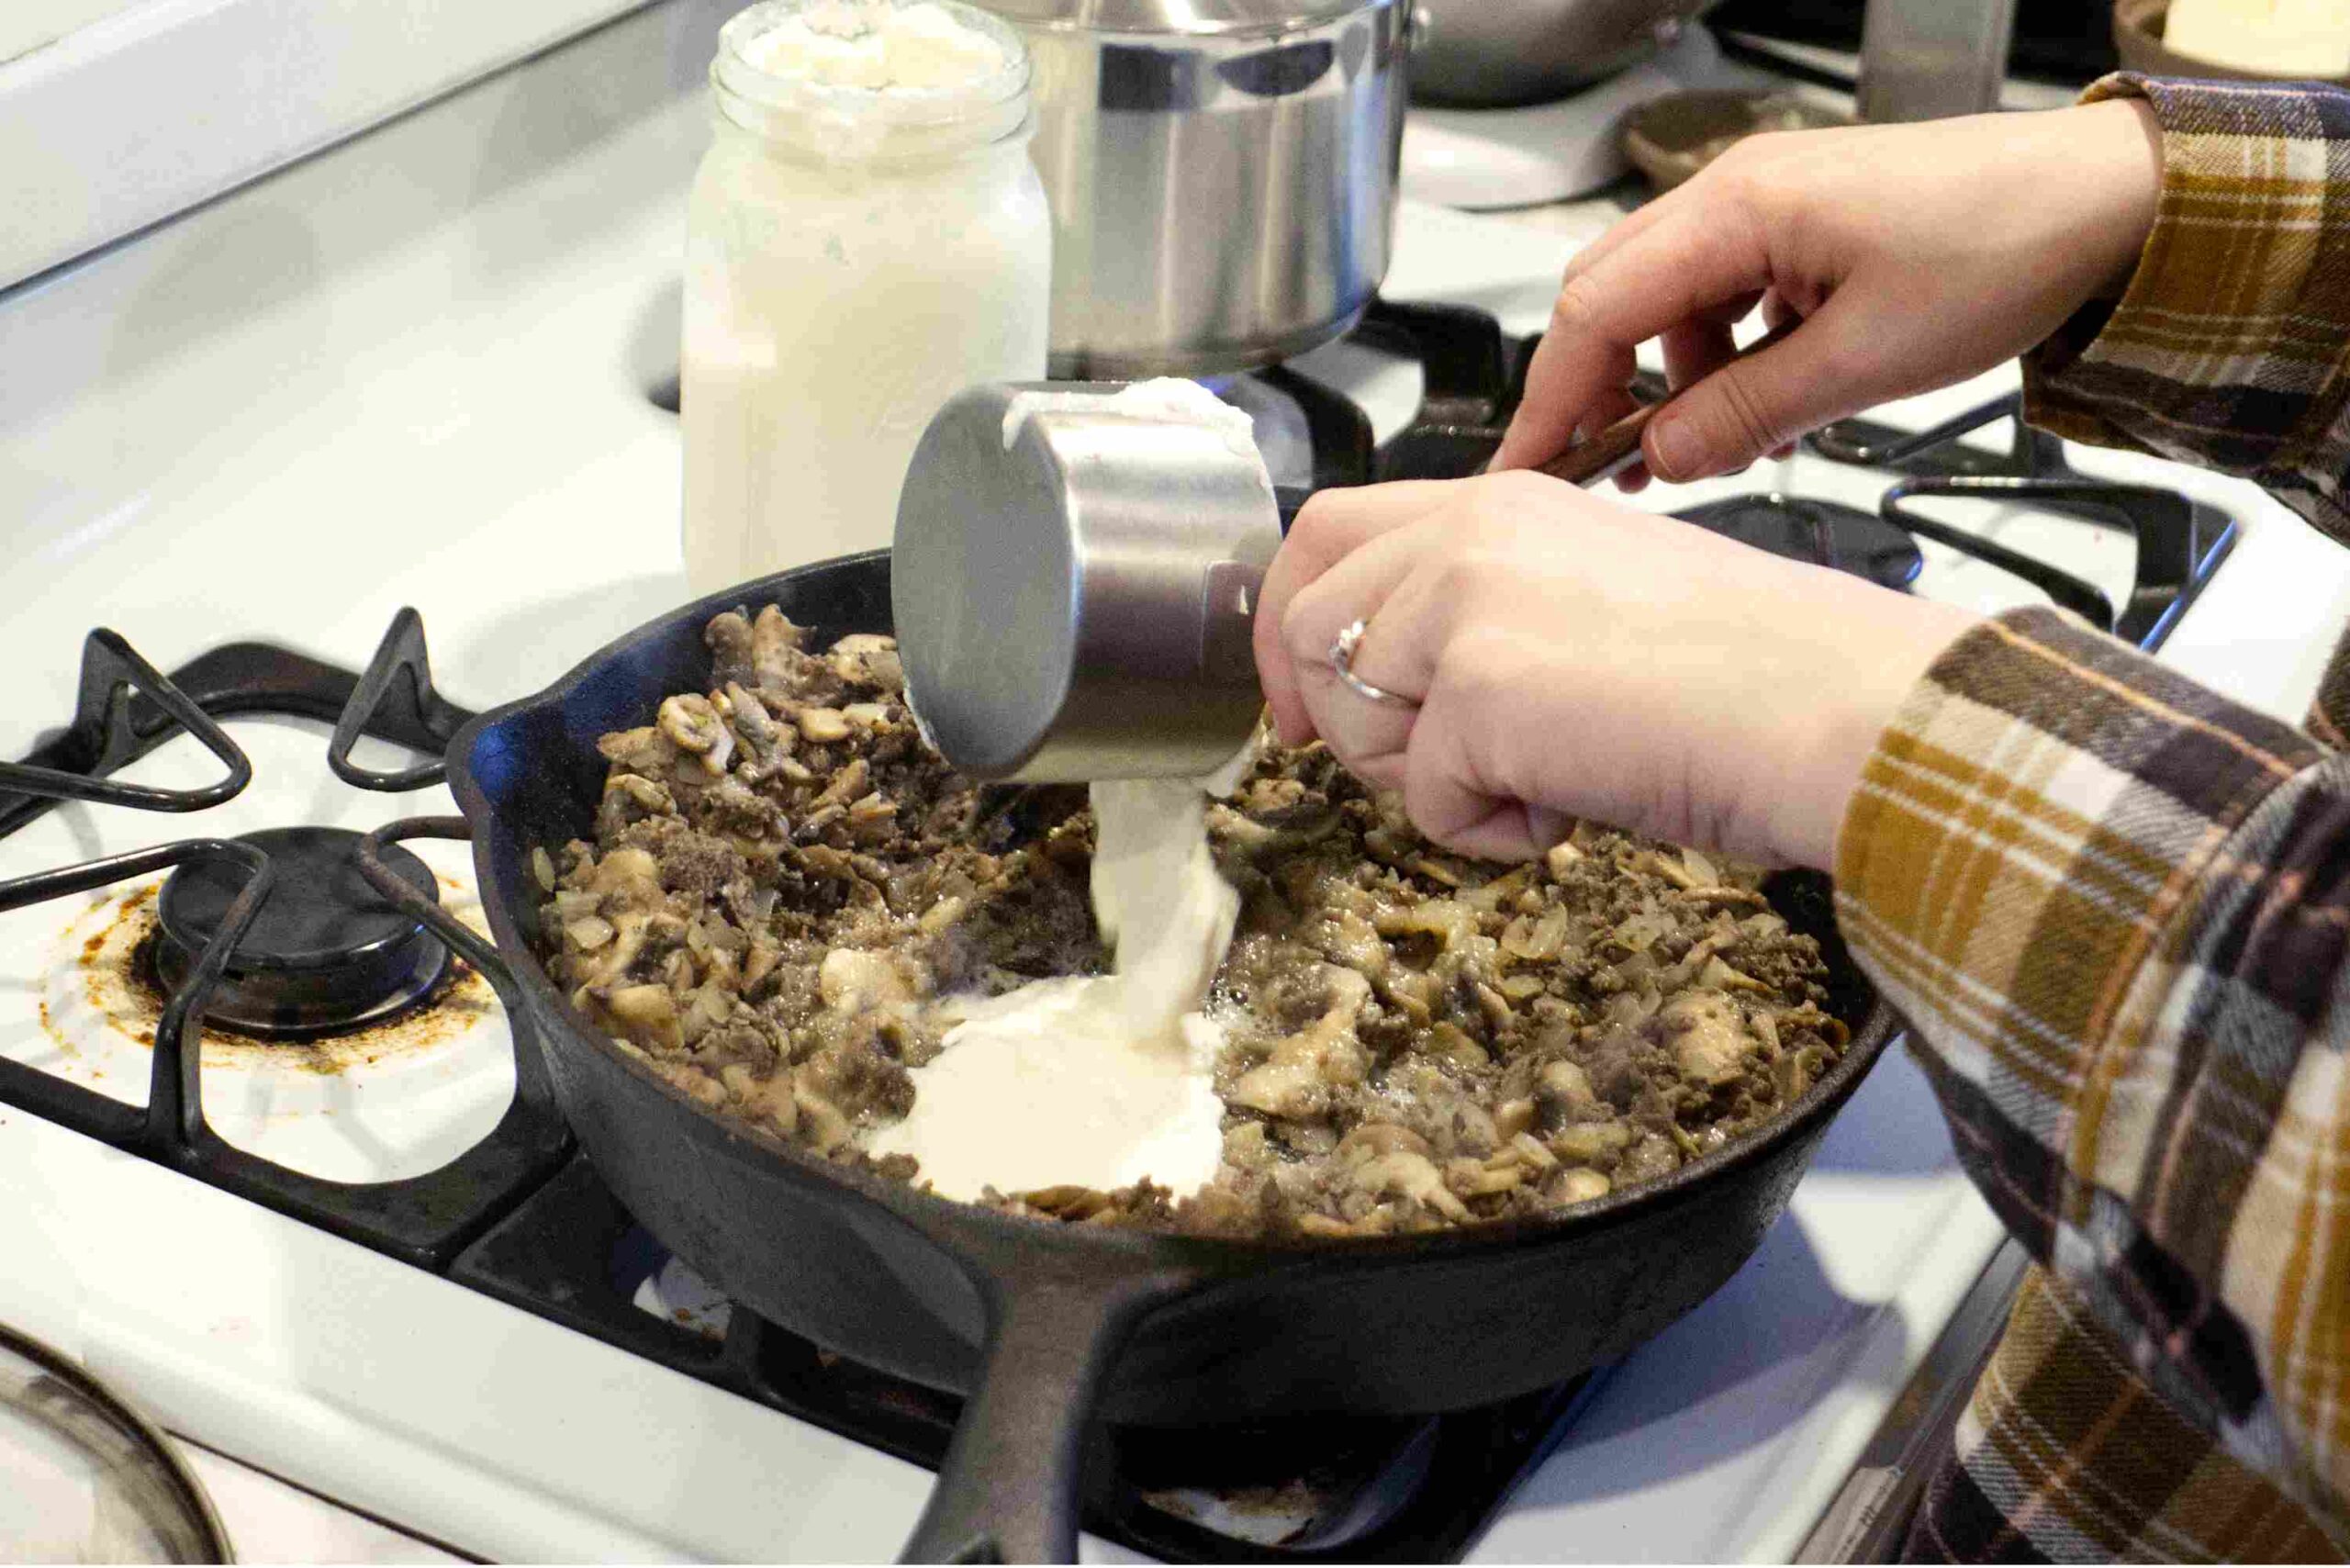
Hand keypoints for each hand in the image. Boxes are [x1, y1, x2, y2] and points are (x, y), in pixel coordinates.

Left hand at [1252, 472, 1981, 868]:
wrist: (1833, 707)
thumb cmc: (1749, 672)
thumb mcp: (1589, 598)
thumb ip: (1481, 608)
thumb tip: (1386, 678)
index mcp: (1500, 501)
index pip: (1325, 530)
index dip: (1289, 627)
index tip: (1304, 705)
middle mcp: (1470, 533)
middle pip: (1307, 626)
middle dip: (1350, 723)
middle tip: (1437, 771)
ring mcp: (1466, 603)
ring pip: (1349, 716)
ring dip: (1428, 779)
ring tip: (1543, 773)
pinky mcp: (1480, 688)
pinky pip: (1422, 799)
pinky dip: (1490, 832)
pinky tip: (1573, 805)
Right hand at [1492, 99, 2161, 484]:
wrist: (2108, 202)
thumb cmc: (2006, 248)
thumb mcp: (1863, 362)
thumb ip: (1743, 414)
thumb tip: (1660, 458)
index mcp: (1736, 209)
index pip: (1592, 310)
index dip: (1550, 400)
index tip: (1529, 471)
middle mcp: (1736, 194)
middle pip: (1612, 299)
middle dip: (1599, 391)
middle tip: (1603, 472)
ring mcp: (1766, 206)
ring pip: (1667, 306)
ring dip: (1673, 385)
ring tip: (1714, 451)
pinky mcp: (1799, 228)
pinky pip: (1723, 300)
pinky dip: (1724, 362)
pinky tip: (1766, 410)